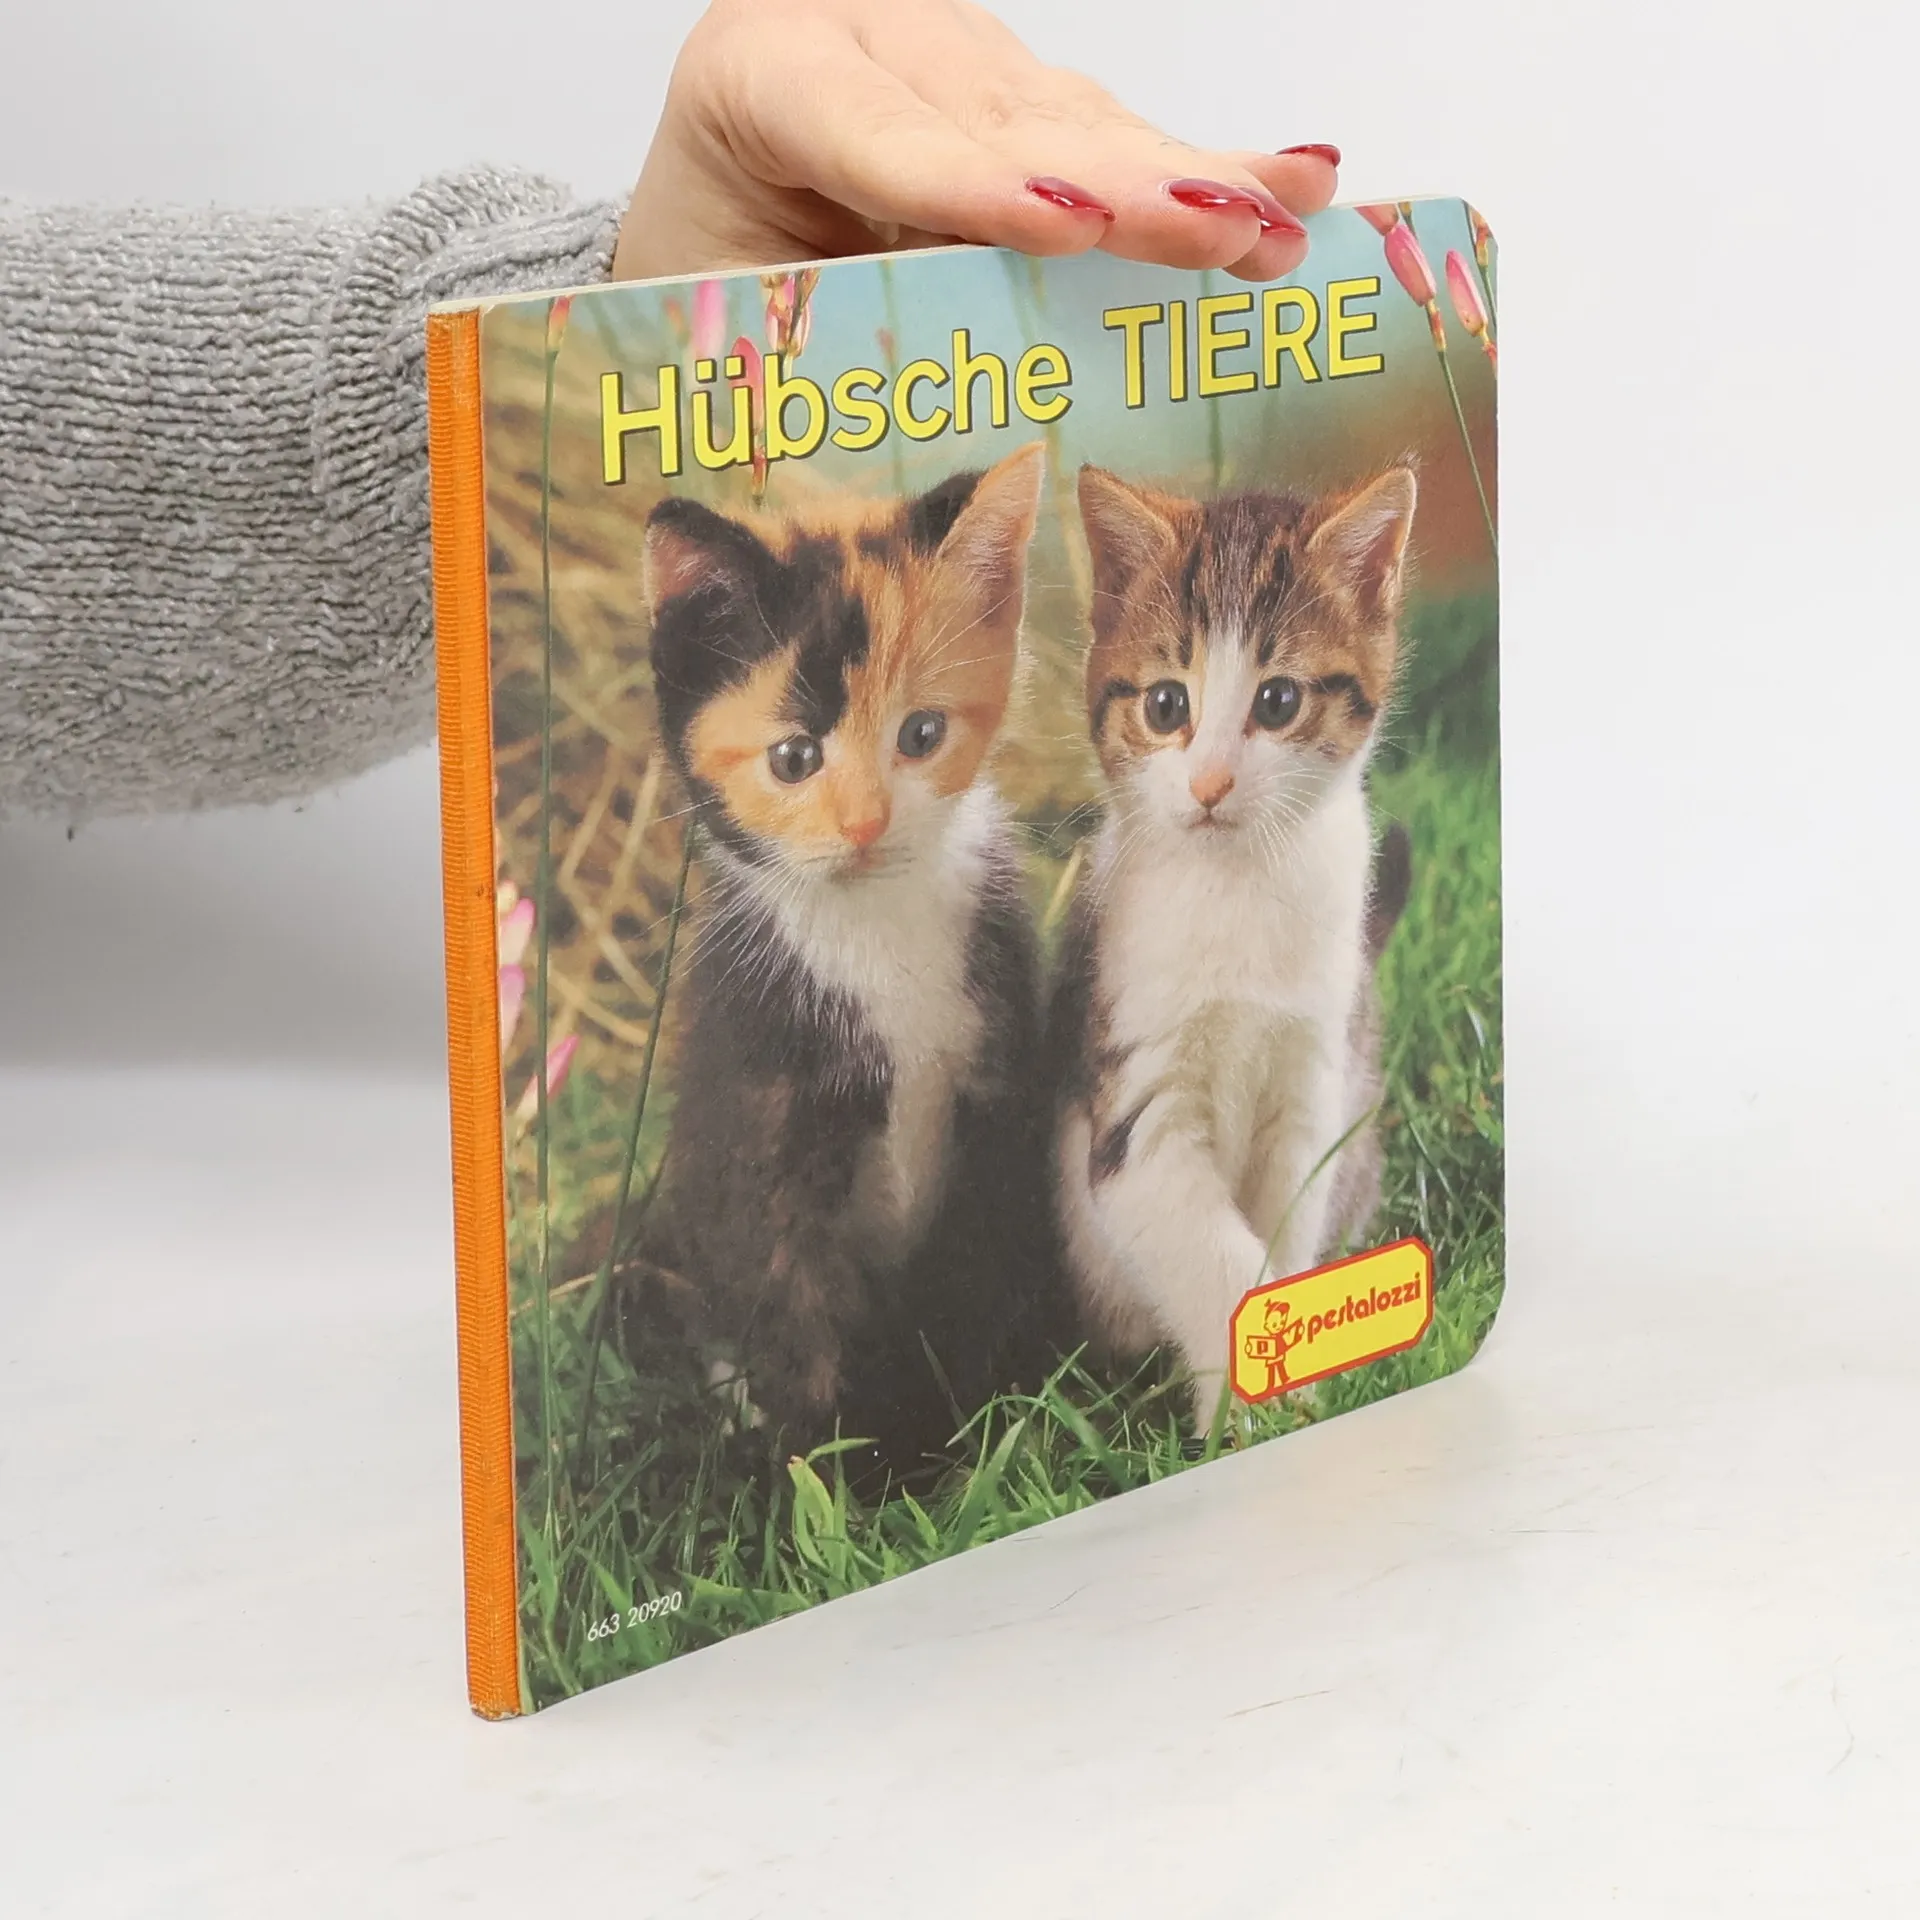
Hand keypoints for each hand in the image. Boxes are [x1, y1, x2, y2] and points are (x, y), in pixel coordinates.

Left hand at [613, 0, 1338, 283]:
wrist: (717, 217)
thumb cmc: (717, 276)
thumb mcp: (740, 309)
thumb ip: (832, 335)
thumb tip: (953, 434)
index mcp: (764, 75)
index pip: (875, 132)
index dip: (972, 184)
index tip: (1067, 226)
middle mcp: (870, 36)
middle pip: (1007, 119)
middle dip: (1126, 184)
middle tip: (1227, 235)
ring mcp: (952, 54)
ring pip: (1079, 122)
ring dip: (1189, 182)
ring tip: (1281, 223)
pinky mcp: (1012, 91)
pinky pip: (1106, 136)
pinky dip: (1193, 174)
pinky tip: (1291, 181)